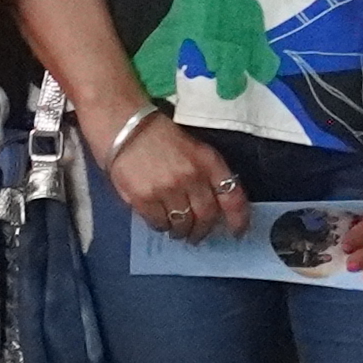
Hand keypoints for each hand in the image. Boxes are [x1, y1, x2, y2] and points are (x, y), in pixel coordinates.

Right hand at [99, 104, 244, 243]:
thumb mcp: (194, 150)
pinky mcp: (144, 199)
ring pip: (182, 224)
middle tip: (197, 235)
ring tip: (177, 230)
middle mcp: (191, 176)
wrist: (125, 127)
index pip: (232, 196)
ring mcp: (168, 189)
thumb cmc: (161, 138)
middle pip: (206, 216)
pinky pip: (159, 224)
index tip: (237, 233)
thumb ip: (207, 175)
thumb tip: (214, 206)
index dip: (238, 219)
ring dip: (181, 231)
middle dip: (203, 230)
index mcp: (208, 161)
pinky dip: (161, 226)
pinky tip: (158, 219)